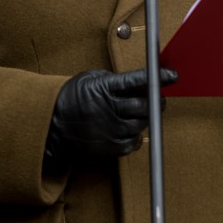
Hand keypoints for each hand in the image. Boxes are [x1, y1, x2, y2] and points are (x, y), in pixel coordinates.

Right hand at [44, 68, 178, 169]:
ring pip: (141, 124)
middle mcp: (109, 108)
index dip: (158, 77)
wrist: (50, 125)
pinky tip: (129, 129)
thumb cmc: (70, 98)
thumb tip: (135, 81)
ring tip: (139, 114)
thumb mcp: (88, 78)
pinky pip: (133, 143)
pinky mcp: (108, 146)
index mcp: (104, 87)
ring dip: (145, 118)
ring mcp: (109, 129)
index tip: (173, 75)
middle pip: (145, 105)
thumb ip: (112, 79)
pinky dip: (135, 136)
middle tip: (158, 99)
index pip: (138, 80)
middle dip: (156, 101)